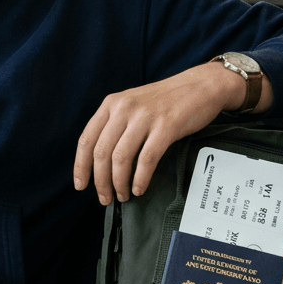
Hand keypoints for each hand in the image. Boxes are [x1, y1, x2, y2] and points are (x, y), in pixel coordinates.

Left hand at [73, 62, 268, 204]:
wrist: (201, 85)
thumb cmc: (166, 101)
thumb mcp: (133, 105)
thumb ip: (116, 125)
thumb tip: (101, 162)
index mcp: (111, 104)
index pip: (86, 139)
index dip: (81, 166)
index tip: (81, 185)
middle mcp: (124, 109)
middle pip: (102, 152)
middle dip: (100, 181)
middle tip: (105, 198)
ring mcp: (145, 117)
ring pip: (121, 158)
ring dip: (119, 182)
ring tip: (123, 195)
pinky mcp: (166, 126)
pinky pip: (147, 158)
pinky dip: (140, 178)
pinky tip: (139, 188)